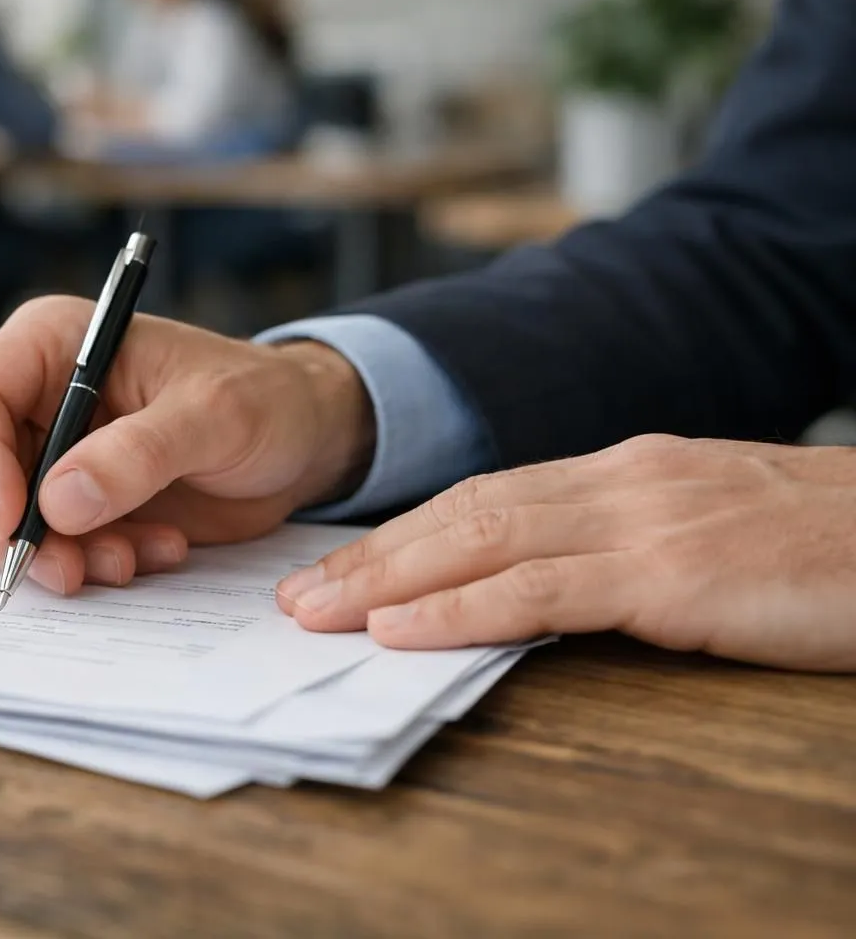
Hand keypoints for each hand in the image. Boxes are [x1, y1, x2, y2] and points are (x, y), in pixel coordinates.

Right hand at [0, 296, 374, 593]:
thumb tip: (60, 501)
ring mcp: (50, 454)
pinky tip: (152, 550)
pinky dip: (89, 563)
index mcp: (52, 345)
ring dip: (55, 555)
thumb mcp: (213, 416)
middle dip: (11, 529)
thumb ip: (139, 454)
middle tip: (69, 568)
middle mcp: (36, 398)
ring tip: (131, 558)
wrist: (302, 440)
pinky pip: (48, 547)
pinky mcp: (73, 504)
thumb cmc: (262, 399)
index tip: (12, 520)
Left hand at [275, 435, 855, 671]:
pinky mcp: (674, 575)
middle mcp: (622, 481)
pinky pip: (540, 591)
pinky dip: (458, 607)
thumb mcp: (714, 529)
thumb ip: (631, 541)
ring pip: (482, 541)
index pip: (488, 496)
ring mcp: (646, 521)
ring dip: (387, 580)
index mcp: (628, 470)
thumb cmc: (830, 548)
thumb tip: (551, 578)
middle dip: (371, 555)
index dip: (405, 532)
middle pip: (464, 511)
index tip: (342, 566)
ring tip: (317, 613)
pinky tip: (402, 628)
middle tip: (296, 593)